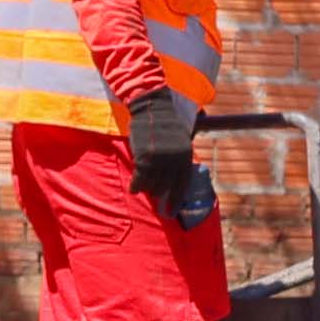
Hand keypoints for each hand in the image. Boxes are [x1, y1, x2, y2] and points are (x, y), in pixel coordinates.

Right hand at [123, 89, 197, 203]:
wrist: (152, 107)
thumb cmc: (167, 123)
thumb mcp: (182, 139)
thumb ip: (180, 158)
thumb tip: (177, 179)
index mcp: (186, 156)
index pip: (182, 185)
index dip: (175, 201)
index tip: (170, 213)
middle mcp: (174, 160)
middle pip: (165, 188)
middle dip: (158, 192)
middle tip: (152, 194)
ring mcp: (159, 159)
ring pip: (151, 184)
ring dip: (146, 187)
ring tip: (142, 186)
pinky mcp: (144, 157)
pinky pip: (139, 178)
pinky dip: (136, 184)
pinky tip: (133, 188)